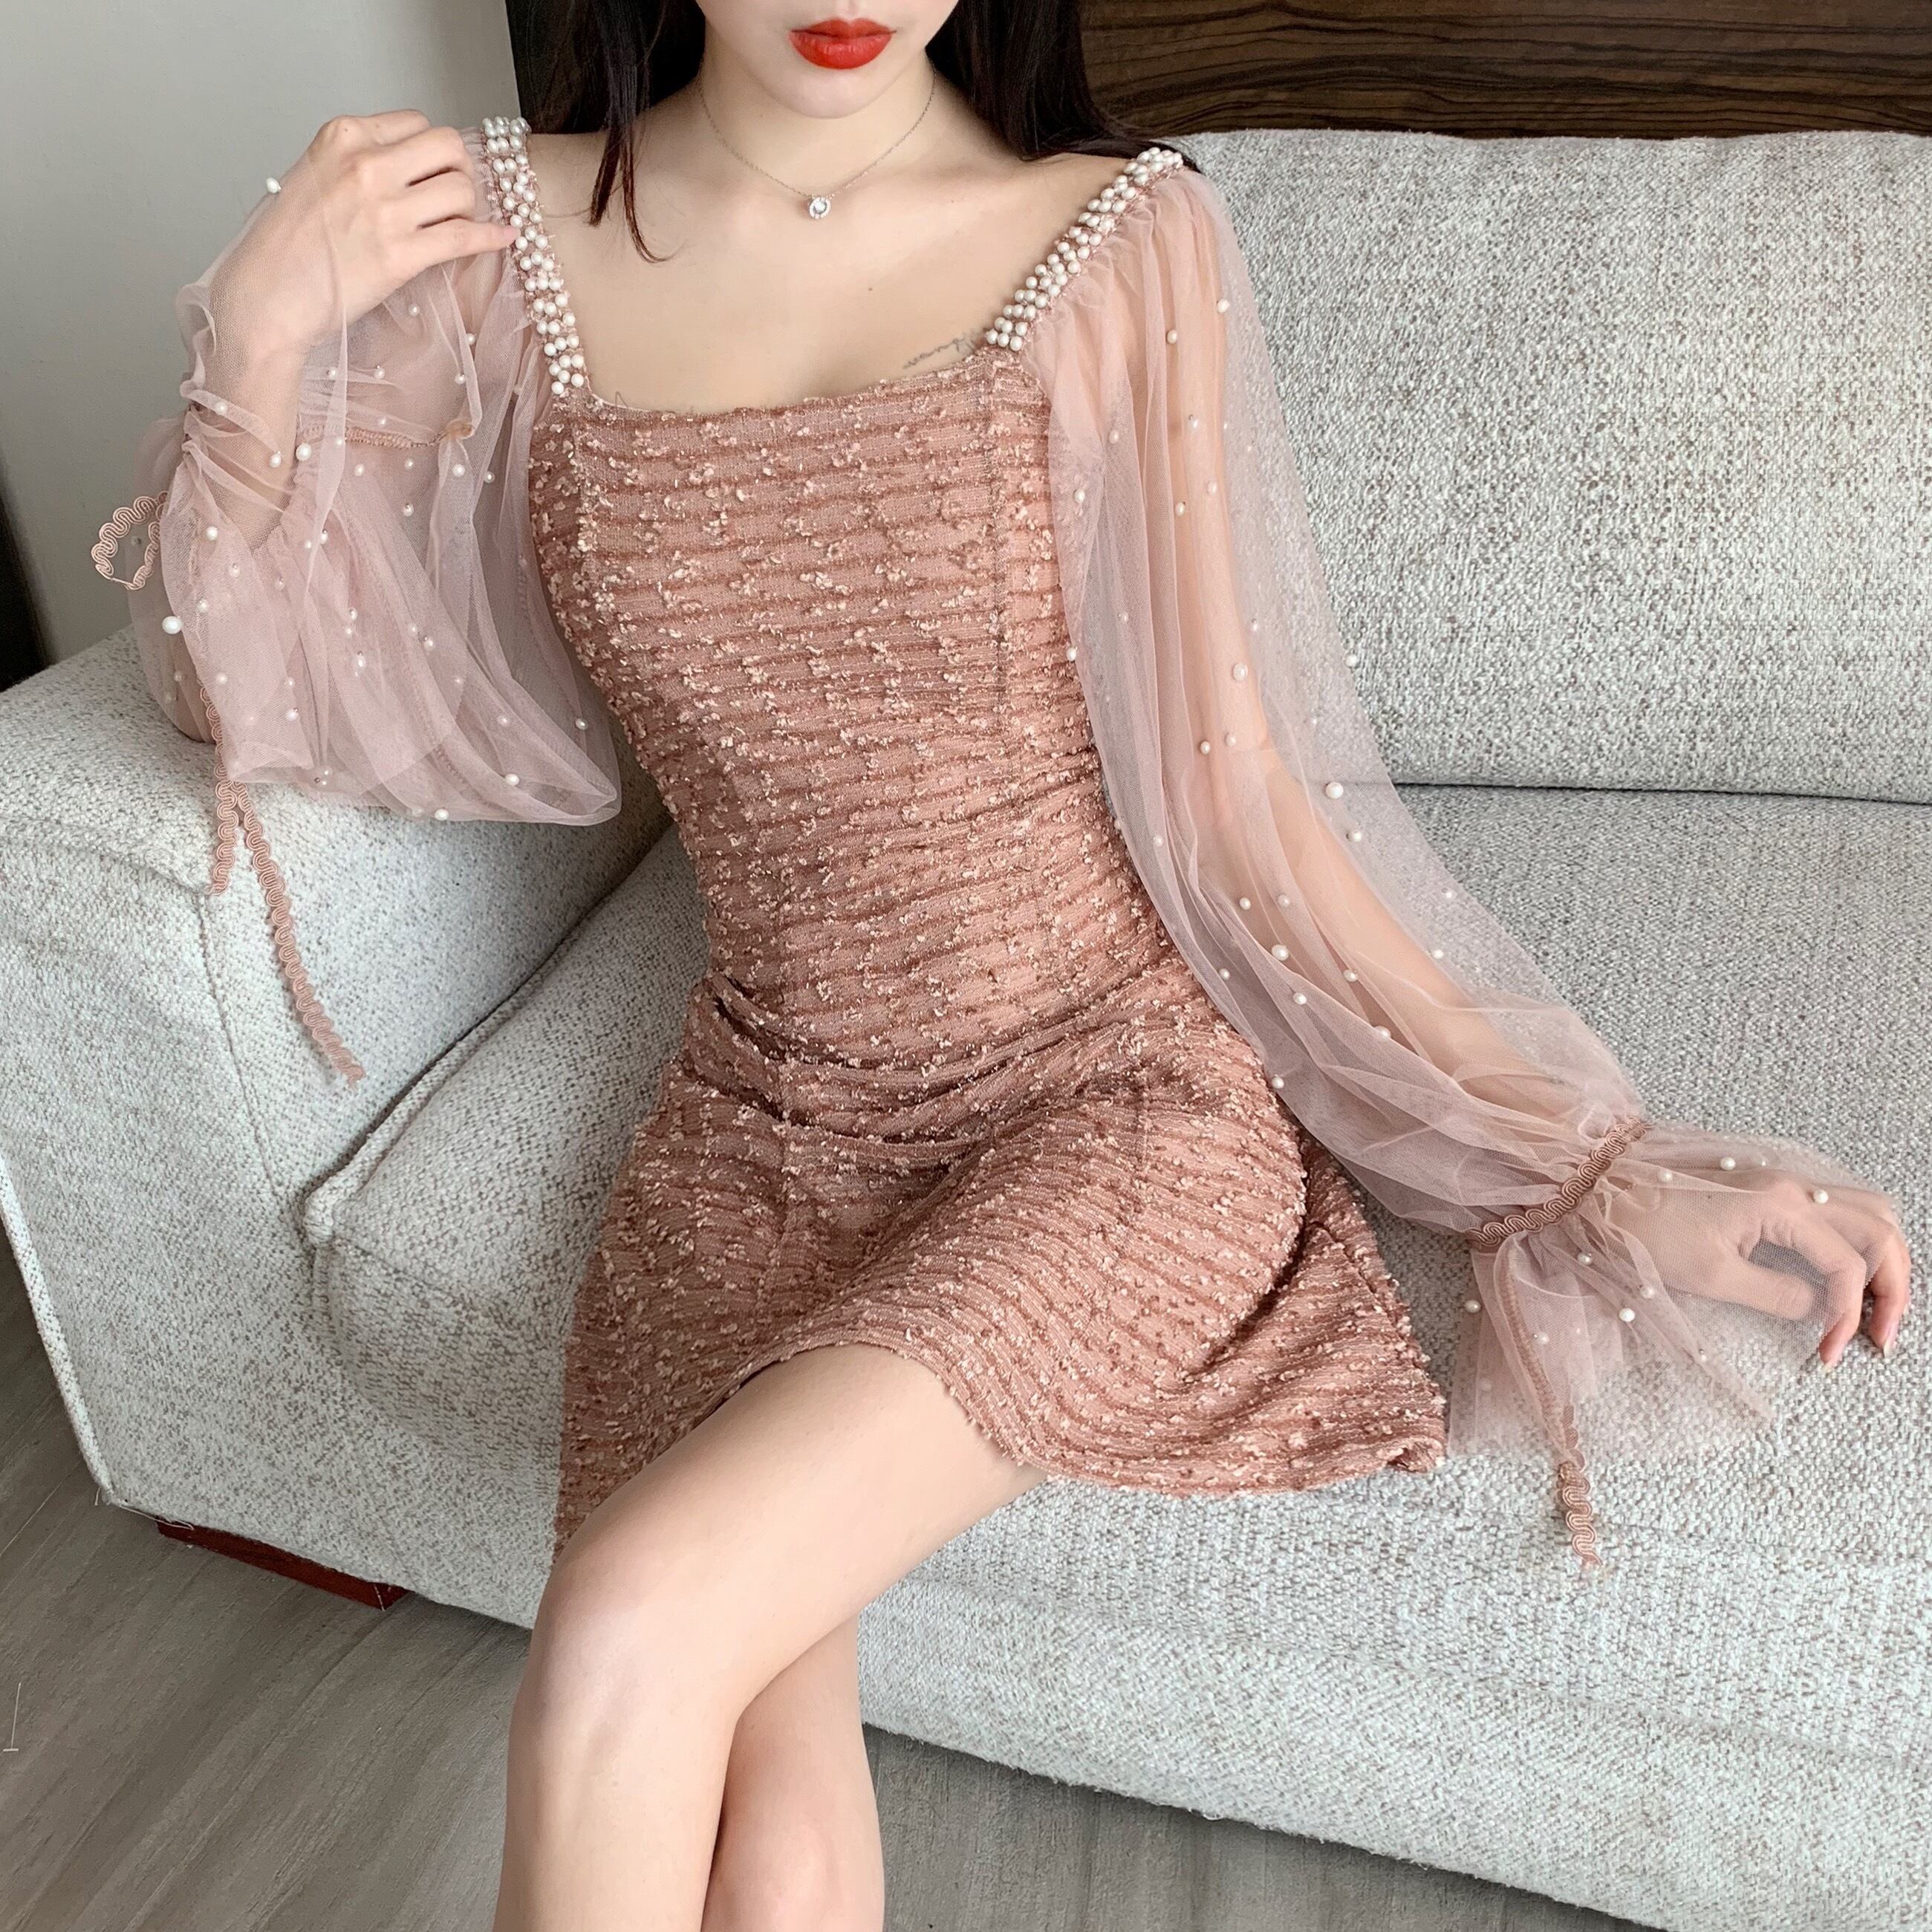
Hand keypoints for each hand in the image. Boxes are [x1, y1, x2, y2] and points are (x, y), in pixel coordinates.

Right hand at [209, 110, 515, 366]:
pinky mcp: (401, 255)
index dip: (430, 150)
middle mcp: (366, 165)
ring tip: (456, 224)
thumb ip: (357, 163)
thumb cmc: (284, 245)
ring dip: (468, 208)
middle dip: (460, 169)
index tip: (431, 171)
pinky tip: (503, 237)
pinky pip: (465, 237)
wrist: (267, 294)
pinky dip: (491, 237)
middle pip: (448, 147)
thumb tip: (406, 167)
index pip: (415, 122)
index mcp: (342, 137)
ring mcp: (386, 210)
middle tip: (454, 194)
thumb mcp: (314, 177)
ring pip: (462, 189)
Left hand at [1605, 1168, 1912, 1366]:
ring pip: (1866, 1212)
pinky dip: (1857, 1243)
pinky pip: (1838, 1209)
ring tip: (1874, 1310)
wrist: (1604, 1189)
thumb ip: (1777, 1295)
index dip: (1848, 1315)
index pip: (1845, 1265)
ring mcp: (1784, 1181)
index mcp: (1781, 1204)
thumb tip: (1819, 1310)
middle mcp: (1793, 1185)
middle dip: (1892, 1285)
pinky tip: (1848, 1277)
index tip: (1829, 1354)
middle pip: (1880, 1228)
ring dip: (1883, 1260)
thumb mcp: (1712, 1275)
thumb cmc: (1649, 1229)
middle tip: (1882, 1336)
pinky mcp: (1771, 1186)